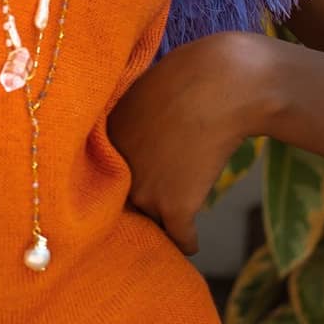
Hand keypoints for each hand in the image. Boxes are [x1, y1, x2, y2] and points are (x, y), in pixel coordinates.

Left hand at [105, 31, 279, 255]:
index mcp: (102, 145)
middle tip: (150, 216)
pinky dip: (188, 243)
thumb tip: (134, 144)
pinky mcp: (174, 208)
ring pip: (152, 221)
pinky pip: (181, 239)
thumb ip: (126, 126)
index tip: (130, 194)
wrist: (221, 85)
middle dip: (138, 206)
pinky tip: (192, 243)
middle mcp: (116, 173)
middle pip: (126, 202)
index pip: (104, 180)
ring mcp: (144, 192)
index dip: (121, 185)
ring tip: (172, 230)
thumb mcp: (138, 97)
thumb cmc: (186, 79)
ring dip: (163, 224)